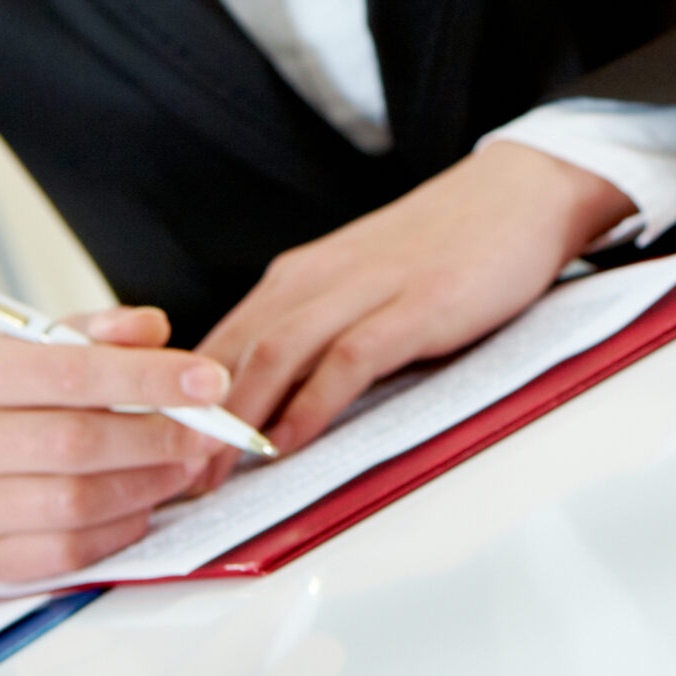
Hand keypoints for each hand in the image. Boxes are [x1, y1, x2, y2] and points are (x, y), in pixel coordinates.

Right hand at [0, 306, 233, 582]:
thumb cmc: (32, 393)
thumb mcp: (59, 345)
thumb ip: (107, 330)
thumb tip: (152, 327)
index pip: (69, 374)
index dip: (148, 378)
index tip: (211, 382)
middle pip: (73, 443)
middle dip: (158, 437)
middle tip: (209, 431)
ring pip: (74, 502)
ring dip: (149, 483)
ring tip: (186, 463)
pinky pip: (70, 550)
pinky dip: (122, 525)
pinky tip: (146, 501)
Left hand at [191, 141, 633, 459]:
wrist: (518, 194)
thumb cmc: (443, 247)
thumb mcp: (360, 283)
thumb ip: (316, 328)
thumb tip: (268, 401)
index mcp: (299, 277)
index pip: (218, 345)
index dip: (179, 404)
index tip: (157, 457)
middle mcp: (317, 278)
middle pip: (232, 355)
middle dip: (193, 424)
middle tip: (167, 482)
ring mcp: (366, 290)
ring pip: (276, 355)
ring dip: (238, 420)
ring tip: (213, 473)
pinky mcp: (416, 306)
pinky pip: (348, 359)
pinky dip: (312, 402)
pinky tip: (291, 440)